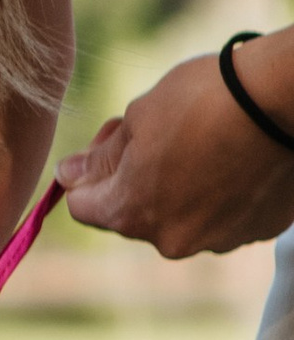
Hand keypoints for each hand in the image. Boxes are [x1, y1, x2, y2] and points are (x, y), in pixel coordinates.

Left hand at [60, 36, 293, 261]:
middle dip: (136, 178)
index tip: (108, 140)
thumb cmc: (208, 98)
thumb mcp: (141, 115)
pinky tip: (237, 156)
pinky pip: (224, 216)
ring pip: (181, 217)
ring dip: (181, 187)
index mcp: (130, 213)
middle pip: (133, 214)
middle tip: (158, 132)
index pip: (82, 206)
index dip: (86, 171)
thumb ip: (102, 155)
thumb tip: (69, 176)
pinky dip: (222, 192)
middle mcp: (171, 240)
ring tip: (206, 141)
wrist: (288, 98)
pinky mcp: (256, 232)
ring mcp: (218, 241)